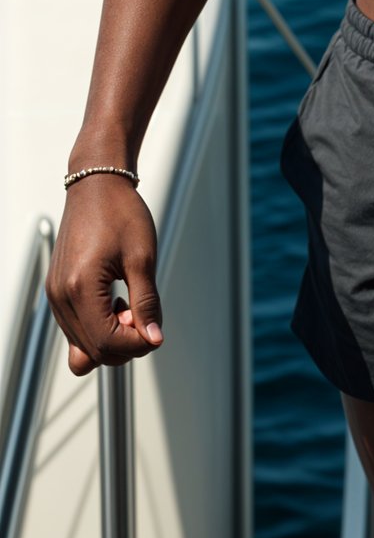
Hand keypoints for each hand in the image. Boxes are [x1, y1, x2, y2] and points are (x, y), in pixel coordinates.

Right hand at [46, 177, 163, 375]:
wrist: (97, 186)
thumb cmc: (120, 213)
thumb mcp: (142, 258)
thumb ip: (147, 303)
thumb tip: (153, 337)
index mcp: (80, 287)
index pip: (105, 343)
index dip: (135, 345)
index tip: (155, 331)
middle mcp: (61, 296)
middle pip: (91, 351)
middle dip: (123, 345)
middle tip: (143, 315)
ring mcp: (55, 295)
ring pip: (81, 345)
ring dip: (110, 338)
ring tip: (129, 306)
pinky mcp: (57, 291)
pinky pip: (74, 328)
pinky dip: (96, 326)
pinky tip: (115, 303)